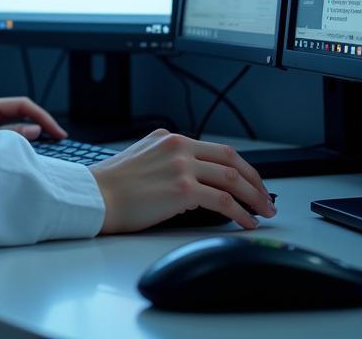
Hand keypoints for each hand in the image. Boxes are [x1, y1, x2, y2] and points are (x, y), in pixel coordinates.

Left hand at [0, 93, 66, 145]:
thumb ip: (3, 136)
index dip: (45, 118)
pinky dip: (15, 139)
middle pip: (21, 113)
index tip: (59, 134)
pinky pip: (2, 130)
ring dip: (28, 134)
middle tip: (59, 143)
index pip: (24, 106)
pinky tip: (19, 152)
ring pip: (13, 123)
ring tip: (44, 150)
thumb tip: (34, 131)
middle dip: (41, 126)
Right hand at [88, 129, 276, 232]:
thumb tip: (194, 181)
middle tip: (265, 197)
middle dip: (255, 180)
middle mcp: (178, 147)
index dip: (241, 167)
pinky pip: (224, 201)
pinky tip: (246, 222)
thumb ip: (169, 161)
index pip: (216, 149)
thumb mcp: (142, 158)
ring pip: (233, 178)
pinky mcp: (183, 189)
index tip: (250, 181)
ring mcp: (181, 166)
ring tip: (264, 212)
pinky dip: (241, 213)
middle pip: (231, 159)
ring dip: (255, 197)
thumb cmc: (112, 185)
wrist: (95, 196)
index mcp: (168, 138)